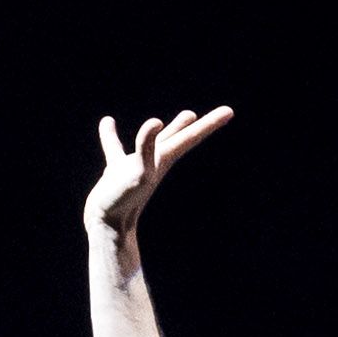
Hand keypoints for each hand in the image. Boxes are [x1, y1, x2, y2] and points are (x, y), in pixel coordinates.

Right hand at [82, 106, 235, 265]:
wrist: (107, 224)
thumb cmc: (124, 202)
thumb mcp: (138, 172)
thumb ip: (147, 148)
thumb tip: (155, 122)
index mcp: (162, 160)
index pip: (189, 137)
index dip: (208, 124)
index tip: (229, 112)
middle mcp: (154, 162)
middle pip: (182, 137)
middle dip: (202, 125)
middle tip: (226, 113)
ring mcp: (137, 166)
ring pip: (157, 141)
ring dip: (173, 128)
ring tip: (189, 114)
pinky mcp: (118, 171)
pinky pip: (115, 148)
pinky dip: (110, 134)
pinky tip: (107, 121)